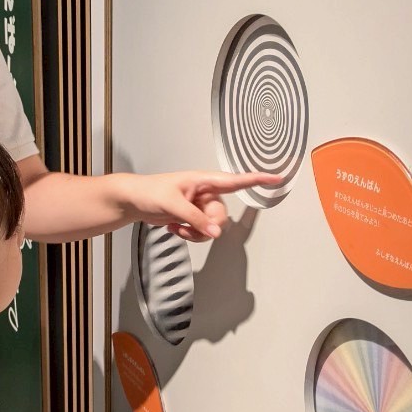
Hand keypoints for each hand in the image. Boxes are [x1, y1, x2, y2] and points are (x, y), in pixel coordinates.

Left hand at [119, 170, 279, 241]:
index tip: (277, 177)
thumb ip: (196, 219)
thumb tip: (216, 232)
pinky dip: (189, 234)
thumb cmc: (149, 192)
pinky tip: (174, 227)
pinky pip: (202, 232)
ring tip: (176, 226)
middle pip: (222, 215)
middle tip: (185, 223)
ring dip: (196, 233)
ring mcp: (200, 206)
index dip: (258, 179)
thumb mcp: (172, 204)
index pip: (236, 180)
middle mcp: (206, 193)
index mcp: (204, 180)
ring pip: (213, 227)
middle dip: (206, 225)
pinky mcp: (193, 217)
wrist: (133, 200)